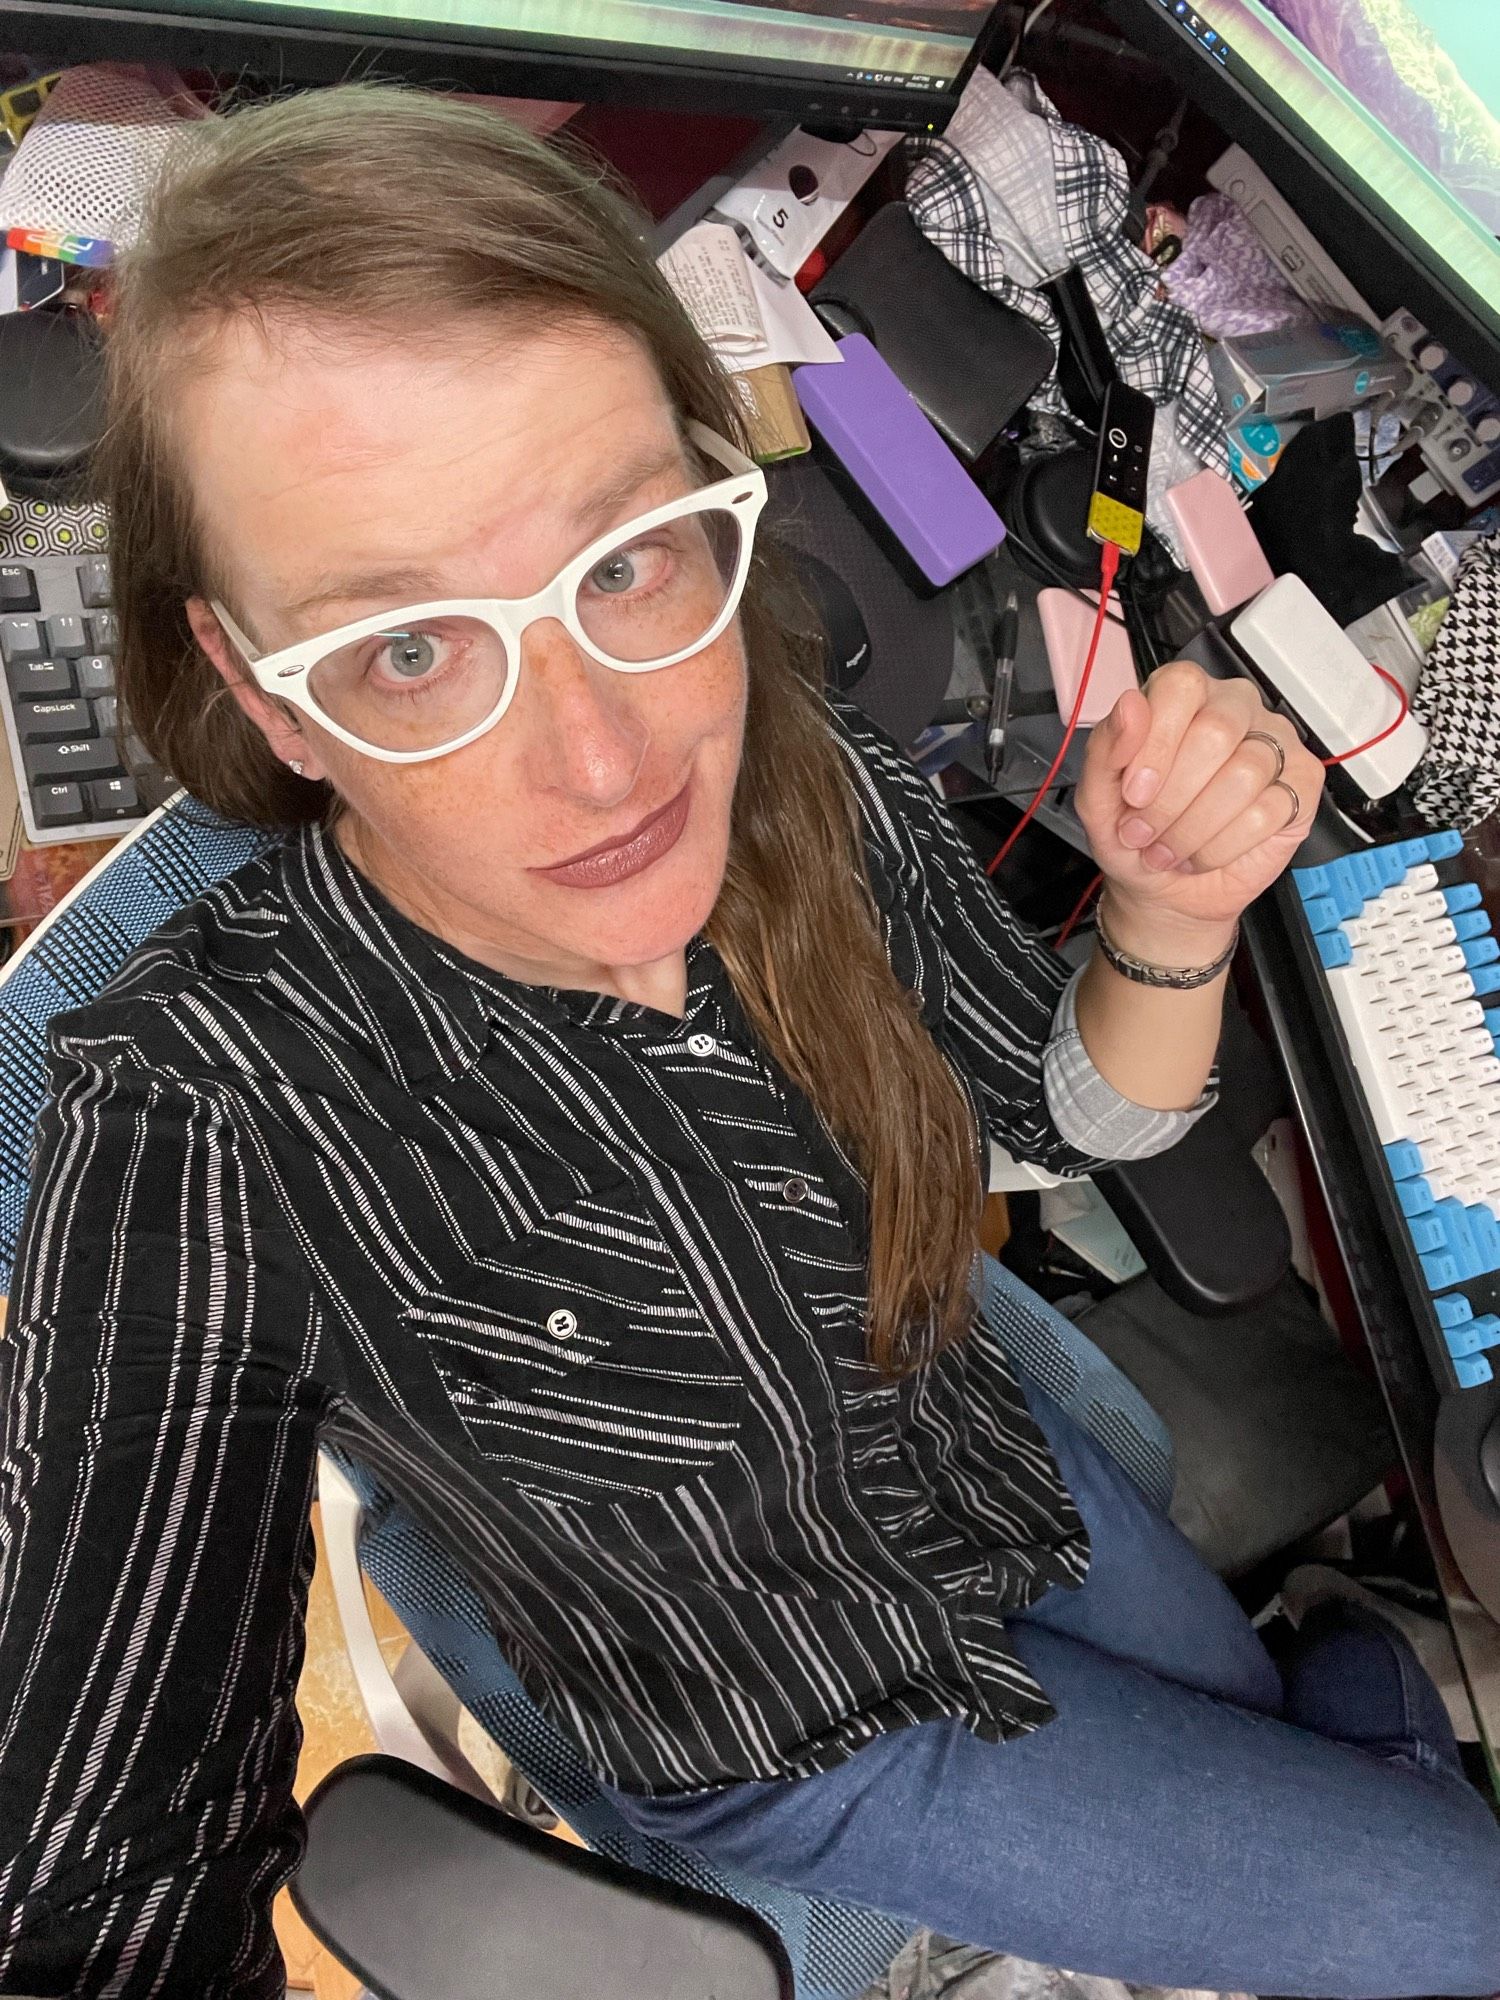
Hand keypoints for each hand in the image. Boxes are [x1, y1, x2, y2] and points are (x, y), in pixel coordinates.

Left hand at [1076, 661, 1323, 947]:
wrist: (1163, 890)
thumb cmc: (1133, 836)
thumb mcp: (1097, 798)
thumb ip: (1106, 748)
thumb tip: (1130, 706)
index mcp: (1182, 697)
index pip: (1180, 687)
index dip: (1155, 744)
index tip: (1134, 792)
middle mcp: (1233, 709)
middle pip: (1216, 732)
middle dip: (1171, 798)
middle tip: (1145, 832)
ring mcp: (1273, 743)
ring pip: (1245, 775)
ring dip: (1194, 828)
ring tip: (1169, 848)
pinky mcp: (1300, 785)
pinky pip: (1270, 810)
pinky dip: (1224, 845)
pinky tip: (1204, 853)